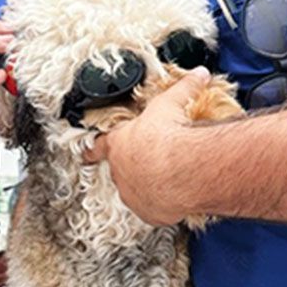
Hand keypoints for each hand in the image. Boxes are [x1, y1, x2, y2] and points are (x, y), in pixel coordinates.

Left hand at [85, 67, 211, 224]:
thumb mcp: (171, 103)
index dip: (93, 149)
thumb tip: (198, 74)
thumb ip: (184, 88)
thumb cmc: (168, 136)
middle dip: (134, 166)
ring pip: (135, 191)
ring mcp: (133, 194)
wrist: (181, 168)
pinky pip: (153, 209)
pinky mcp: (149, 212)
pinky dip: (162, 204)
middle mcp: (120, 171)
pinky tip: (174, 197)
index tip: (88, 153)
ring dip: (148, 186)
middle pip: (120, 170)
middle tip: (152, 162)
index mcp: (118, 144)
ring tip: (165, 180)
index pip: (97, 146)